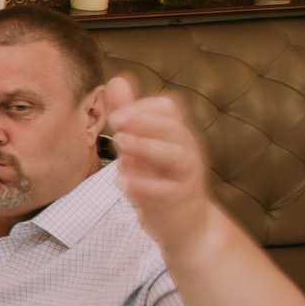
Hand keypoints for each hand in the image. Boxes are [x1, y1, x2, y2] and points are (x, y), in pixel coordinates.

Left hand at [107, 77, 214, 248]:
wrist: (187, 225)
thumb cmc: (161, 179)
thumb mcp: (144, 145)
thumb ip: (132, 115)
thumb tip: (118, 80)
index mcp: (177, 134)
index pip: (168, 108)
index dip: (144, 106)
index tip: (120, 112)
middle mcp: (186, 150)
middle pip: (173, 127)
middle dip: (145, 120)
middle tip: (117, 119)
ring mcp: (186, 175)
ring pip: (175, 155)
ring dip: (147, 147)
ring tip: (120, 143)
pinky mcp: (180, 199)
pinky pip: (166, 190)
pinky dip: (144, 185)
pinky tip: (122, 182)